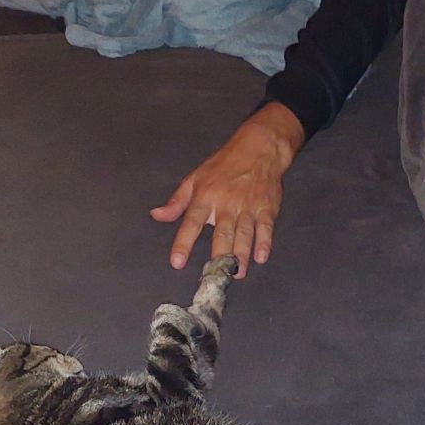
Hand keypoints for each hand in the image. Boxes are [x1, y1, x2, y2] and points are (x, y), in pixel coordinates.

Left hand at [151, 104, 305, 277]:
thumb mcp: (195, 179)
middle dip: (219, 256)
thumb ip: (177, 202)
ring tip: (237, 273)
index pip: (191, 223)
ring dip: (241, 256)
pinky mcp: (267, 207)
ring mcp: (248, 206)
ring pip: (244, 234)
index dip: (183, 243)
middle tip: (217, 276)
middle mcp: (226, 203)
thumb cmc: (224, 165)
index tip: (177, 262)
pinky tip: (260, 258)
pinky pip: (265, 228)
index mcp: (205, 197)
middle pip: (222, 233)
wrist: (259, 148)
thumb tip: (157, 215)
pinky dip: (264, 243)